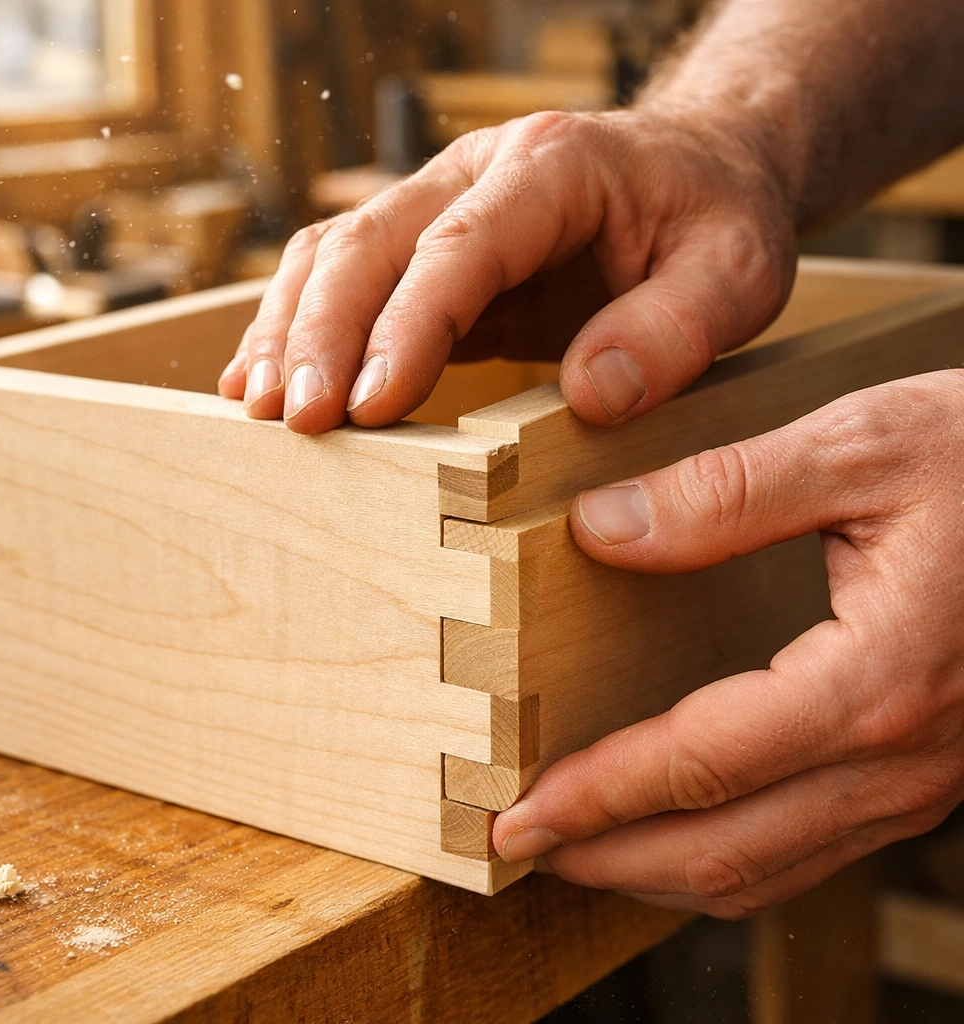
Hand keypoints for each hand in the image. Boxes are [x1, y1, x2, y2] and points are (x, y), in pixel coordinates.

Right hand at [218, 109, 795, 432]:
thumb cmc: (716, 221)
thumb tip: (593, 395)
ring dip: (292, 328)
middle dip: (324, 333)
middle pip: (372, 241)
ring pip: (337, 251)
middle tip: (296, 420)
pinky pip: (344, 274)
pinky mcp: (430, 250)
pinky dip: (298, 325)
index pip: (460, 244)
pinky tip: (264, 377)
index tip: (373, 404)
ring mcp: (445, 206)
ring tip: (261, 407)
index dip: (407, 324)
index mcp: (554, 169)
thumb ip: (677, 329)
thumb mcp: (738, 272)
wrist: (700, 172)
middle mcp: (482, 174)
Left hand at [492, 371, 963, 918]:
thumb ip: (725, 490)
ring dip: (658, 870)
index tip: (515, 816)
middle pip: (724, 848)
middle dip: (607, 858)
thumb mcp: (862, 445)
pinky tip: (677, 827)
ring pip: (767, 867)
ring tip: (577, 851)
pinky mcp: (918, 771)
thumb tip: (601, 528)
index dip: (597, 798)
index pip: (699, 767)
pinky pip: (808, 848)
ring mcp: (916, 778)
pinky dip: (725, 855)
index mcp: (874, 681)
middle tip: (519, 847)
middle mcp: (899, 756)